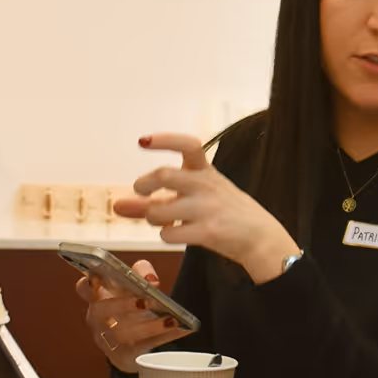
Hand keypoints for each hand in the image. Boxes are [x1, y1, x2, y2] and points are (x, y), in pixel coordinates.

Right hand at [74, 260, 186, 372]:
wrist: (133, 346)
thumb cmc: (132, 309)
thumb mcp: (135, 288)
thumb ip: (142, 273)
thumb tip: (151, 279)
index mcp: (98, 298)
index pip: (84, 289)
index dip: (88, 283)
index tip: (97, 279)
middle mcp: (98, 319)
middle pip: (102, 310)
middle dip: (123, 304)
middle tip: (145, 302)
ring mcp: (107, 339)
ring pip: (122, 333)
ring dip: (149, 325)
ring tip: (170, 320)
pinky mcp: (123, 355)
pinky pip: (142, 346)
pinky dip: (163, 337)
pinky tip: (179, 330)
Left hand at [119, 134, 300, 283]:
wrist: (261, 237)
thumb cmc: (225, 213)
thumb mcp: (195, 199)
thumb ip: (155, 200)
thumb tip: (116, 205)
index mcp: (206, 172)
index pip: (188, 145)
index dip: (163, 140)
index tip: (142, 141)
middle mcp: (207, 185)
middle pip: (164, 174)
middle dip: (144, 183)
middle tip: (142, 191)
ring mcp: (208, 208)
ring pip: (160, 209)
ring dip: (153, 216)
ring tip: (164, 220)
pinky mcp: (208, 231)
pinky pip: (169, 233)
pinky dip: (166, 234)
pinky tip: (178, 233)